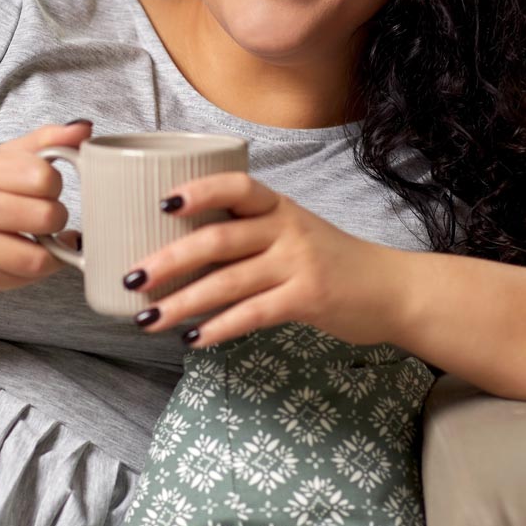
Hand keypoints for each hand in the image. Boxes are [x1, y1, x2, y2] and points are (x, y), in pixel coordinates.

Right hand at [0, 121, 89, 302]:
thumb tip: (83, 129)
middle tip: (42, 218)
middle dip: (55, 219)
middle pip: (47, 216)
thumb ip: (43, 143)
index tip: (43, 190)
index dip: (54, 186)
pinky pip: (27, 276)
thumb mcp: (0, 162)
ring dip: (51, 250)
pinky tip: (25, 257)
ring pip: (40, 255)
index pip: (43, 175)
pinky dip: (37, 269)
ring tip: (38, 240)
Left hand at [123, 171, 400, 348]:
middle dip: (169, 259)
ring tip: (148, 319)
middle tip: (132, 277)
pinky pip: (253, 313)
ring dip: (182, 302)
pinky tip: (193, 340)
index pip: (237, 185)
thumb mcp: (295, 232)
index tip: (162, 203)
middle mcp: (286, 229)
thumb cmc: (334, 261)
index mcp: (279, 207)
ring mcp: (298, 264)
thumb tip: (184, 249)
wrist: (393, 290)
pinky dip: (219, 328)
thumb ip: (251, 233)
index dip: (199, 190)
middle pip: (219, 238)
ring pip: (228, 281)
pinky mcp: (307, 299)